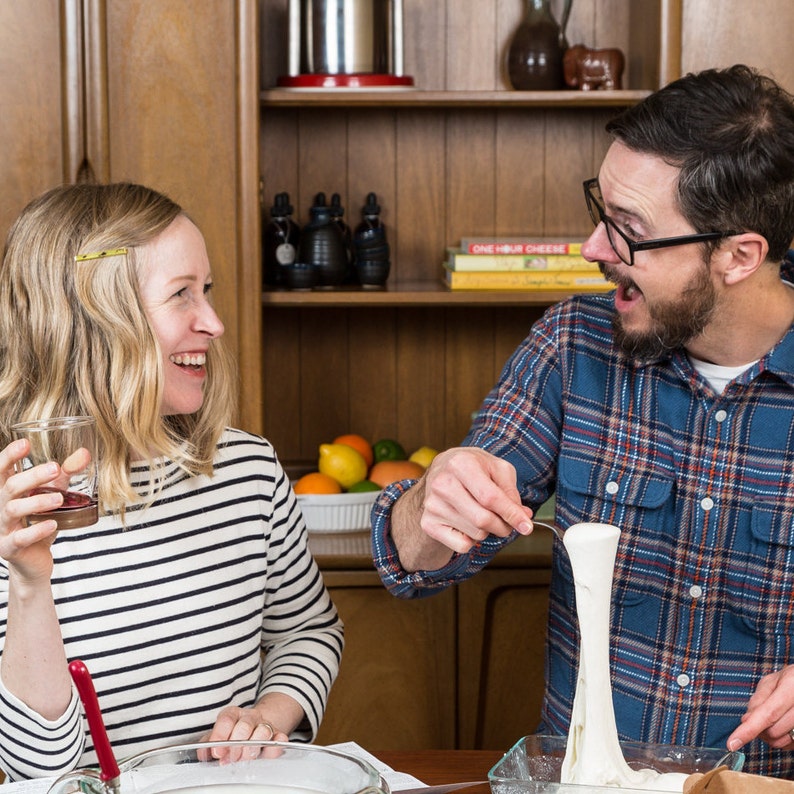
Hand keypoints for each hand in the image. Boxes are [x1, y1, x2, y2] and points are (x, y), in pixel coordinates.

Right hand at [0, 438, 63, 579]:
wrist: (33, 560)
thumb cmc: (39, 521)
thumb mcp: (52, 494)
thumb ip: (64, 474)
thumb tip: (84, 453)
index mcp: (7, 491)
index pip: (2, 470)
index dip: (9, 456)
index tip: (25, 443)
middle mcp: (1, 507)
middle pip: (10, 486)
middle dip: (32, 476)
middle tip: (55, 468)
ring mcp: (3, 528)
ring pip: (13, 510)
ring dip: (37, 502)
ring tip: (59, 499)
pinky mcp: (9, 548)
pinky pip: (20, 538)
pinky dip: (37, 530)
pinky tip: (53, 524)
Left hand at [200, 705, 288, 762]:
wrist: (254, 726)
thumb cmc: (232, 733)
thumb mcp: (217, 735)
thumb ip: (208, 743)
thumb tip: (204, 753)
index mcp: (232, 714)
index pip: (226, 720)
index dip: (220, 736)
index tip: (217, 752)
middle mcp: (249, 716)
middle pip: (245, 726)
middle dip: (237, 745)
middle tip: (232, 758)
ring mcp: (264, 724)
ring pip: (263, 730)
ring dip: (253, 747)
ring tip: (246, 758)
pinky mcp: (277, 734)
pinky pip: (280, 738)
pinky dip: (275, 745)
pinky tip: (268, 751)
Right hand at [393, 447, 534, 569]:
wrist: (441, 470)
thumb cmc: (473, 467)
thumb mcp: (496, 468)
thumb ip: (511, 491)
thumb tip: (523, 517)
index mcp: (461, 464)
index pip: (491, 498)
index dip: (512, 514)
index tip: (527, 527)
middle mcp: (442, 484)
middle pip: (483, 520)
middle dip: (503, 526)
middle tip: (508, 523)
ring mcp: (432, 505)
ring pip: (475, 534)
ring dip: (488, 531)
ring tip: (482, 514)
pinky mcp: (428, 523)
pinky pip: (462, 545)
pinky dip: (472, 540)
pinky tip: (467, 523)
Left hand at [728, 666, 793, 750]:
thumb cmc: (790, 680)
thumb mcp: (772, 682)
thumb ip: (758, 700)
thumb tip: (745, 721)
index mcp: (791, 688)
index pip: (767, 714)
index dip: (748, 730)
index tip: (732, 744)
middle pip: (773, 731)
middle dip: (759, 728)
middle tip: (760, 715)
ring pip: (781, 742)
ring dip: (770, 735)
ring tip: (774, 718)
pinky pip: (790, 745)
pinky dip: (781, 739)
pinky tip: (784, 725)